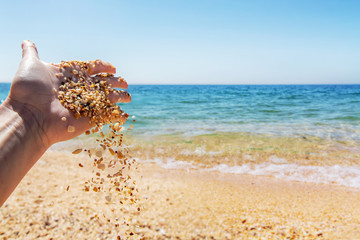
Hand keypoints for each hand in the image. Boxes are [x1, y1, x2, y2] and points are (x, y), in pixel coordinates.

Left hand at [8, 41, 130, 146]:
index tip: (112, 68)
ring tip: (128, 97)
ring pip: (107, 99)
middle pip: (102, 84)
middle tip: (124, 83)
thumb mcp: (30, 65)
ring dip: (119, 98)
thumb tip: (26, 41)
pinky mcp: (89, 119)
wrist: (30, 115)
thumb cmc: (30, 90)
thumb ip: (31, 53)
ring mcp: (84, 105)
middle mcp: (79, 90)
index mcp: (70, 75)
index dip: (103, 67)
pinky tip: (125, 116)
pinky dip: (116, 117)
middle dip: (115, 83)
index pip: (91, 69)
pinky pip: (106, 117)